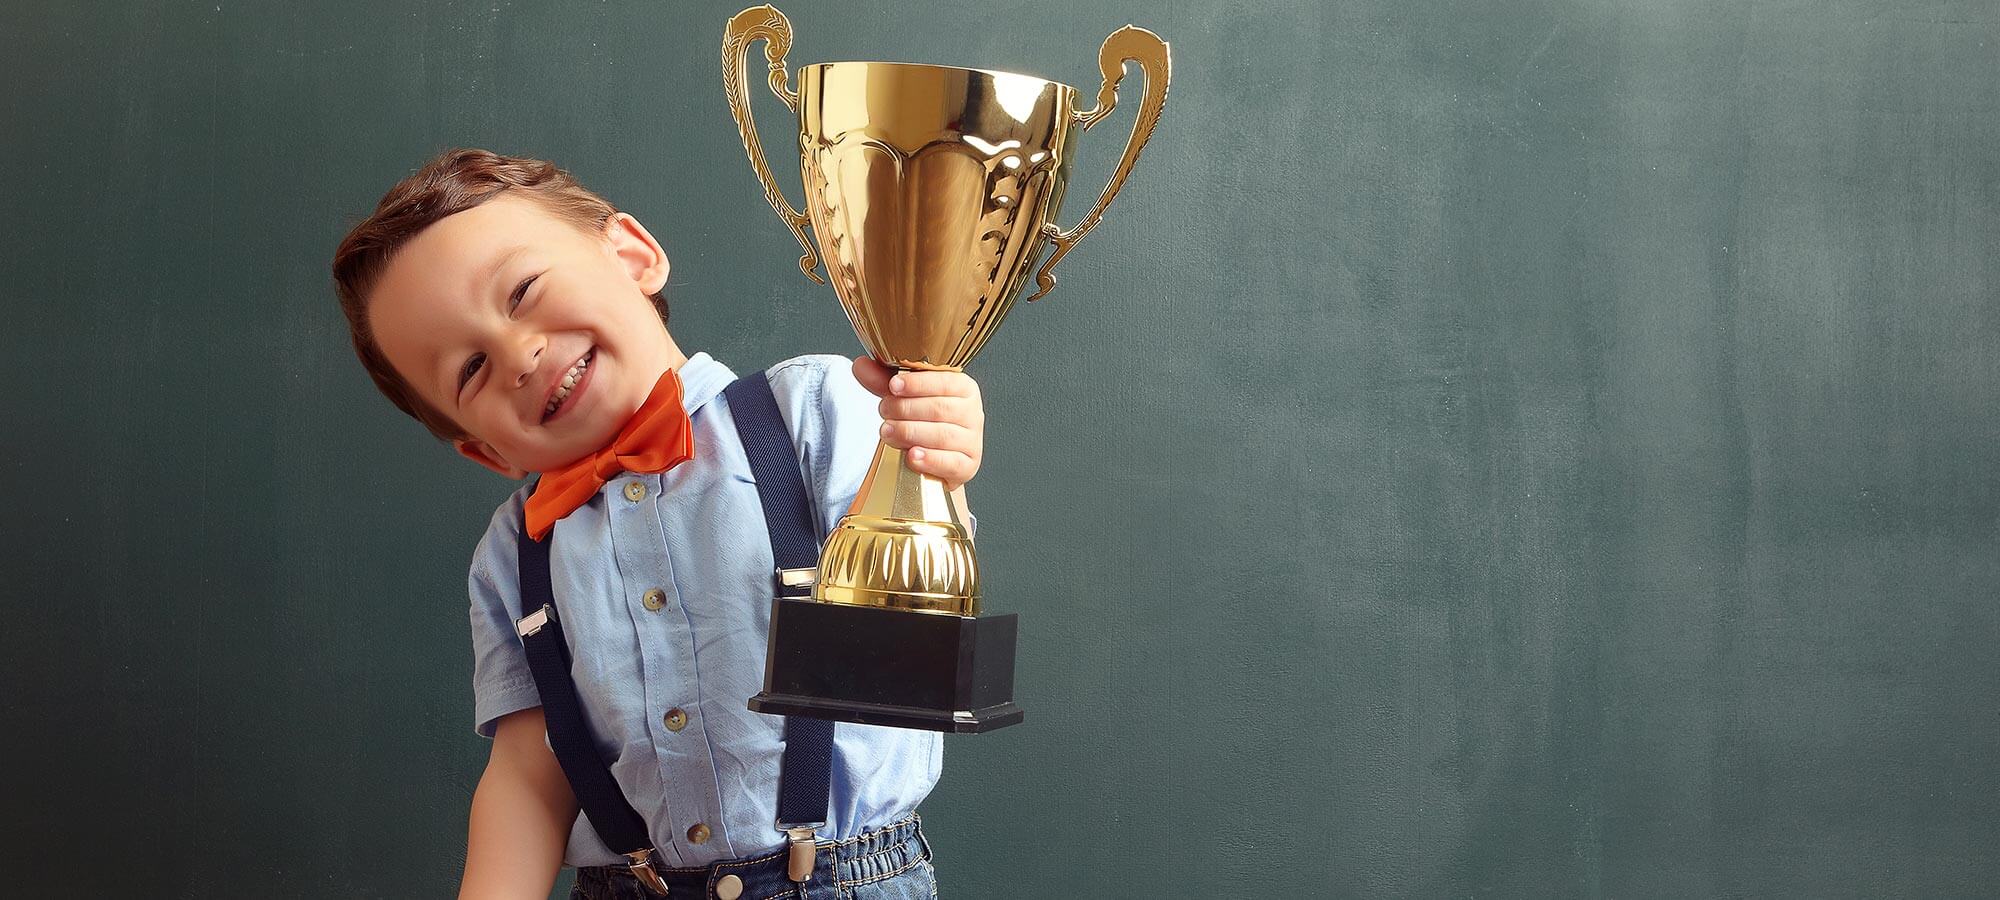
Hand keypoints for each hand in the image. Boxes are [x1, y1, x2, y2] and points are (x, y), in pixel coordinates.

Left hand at [852, 357, 984, 490]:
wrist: (933, 456)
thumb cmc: (923, 420)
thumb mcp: (903, 397)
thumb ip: (883, 381)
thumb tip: (860, 366)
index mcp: (963, 388)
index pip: (945, 382)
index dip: (918, 383)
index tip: (893, 386)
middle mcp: (972, 413)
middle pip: (940, 409)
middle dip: (906, 409)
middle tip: (883, 410)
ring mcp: (972, 441)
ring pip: (943, 435)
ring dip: (910, 433)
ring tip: (887, 431)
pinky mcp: (967, 466)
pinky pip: (951, 463)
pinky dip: (929, 459)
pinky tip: (911, 455)